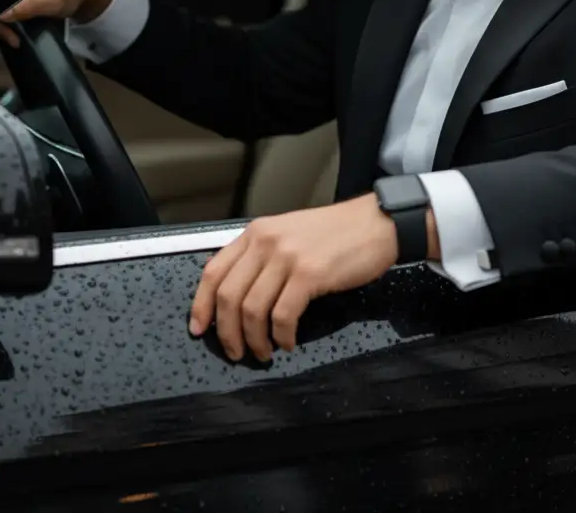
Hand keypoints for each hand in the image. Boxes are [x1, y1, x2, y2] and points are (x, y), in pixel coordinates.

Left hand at [188, 194, 404, 361]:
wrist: (376, 223)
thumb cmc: (337, 232)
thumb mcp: (289, 233)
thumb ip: (262, 255)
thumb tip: (237, 290)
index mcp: (257, 232)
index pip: (214, 271)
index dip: (201, 305)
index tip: (199, 328)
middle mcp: (266, 242)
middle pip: (229, 296)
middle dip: (226, 332)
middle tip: (235, 352)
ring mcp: (287, 257)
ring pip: (252, 310)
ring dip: (254, 340)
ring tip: (263, 352)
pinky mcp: (310, 274)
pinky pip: (282, 316)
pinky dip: (281, 336)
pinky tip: (287, 342)